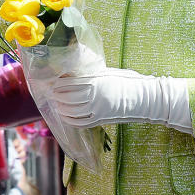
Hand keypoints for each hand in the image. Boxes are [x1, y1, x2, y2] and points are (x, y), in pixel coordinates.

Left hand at [50, 68, 192, 133]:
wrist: (144, 98)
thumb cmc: (126, 81)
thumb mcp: (106, 72)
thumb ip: (89, 74)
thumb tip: (72, 73)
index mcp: (95, 81)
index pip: (67, 83)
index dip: (56, 84)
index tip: (51, 82)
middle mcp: (94, 96)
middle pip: (65, 97)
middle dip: (56, 95)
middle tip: (51, 92)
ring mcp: (96, 109)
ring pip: (70, 111)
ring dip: (60, 107)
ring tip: (57, 103)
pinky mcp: (100, 120)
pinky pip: (79, 122)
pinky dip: (69, 119)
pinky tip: (66, 115)